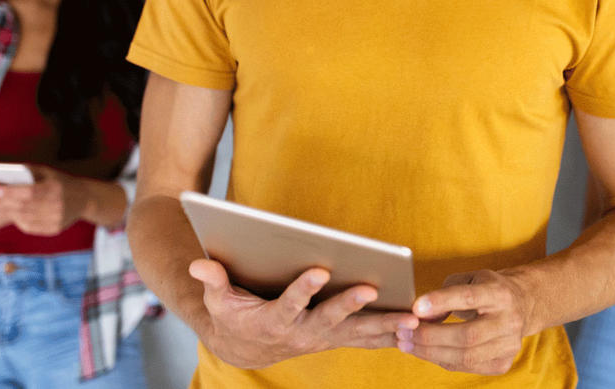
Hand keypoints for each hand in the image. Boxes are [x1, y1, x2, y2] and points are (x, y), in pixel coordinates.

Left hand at [0, 165, 91, 235]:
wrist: (84, 199)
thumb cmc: (61, 182)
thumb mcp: (48, 172)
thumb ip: (29, 171)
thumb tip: (5, 173)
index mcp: (55, 188)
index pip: (28, 192)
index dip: (10, 191)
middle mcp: (57, 205)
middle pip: (24, 206)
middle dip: (5, 202)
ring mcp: (57, 219)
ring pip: (25, 218)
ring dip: (10, 212)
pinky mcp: (55, 229)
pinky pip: (30, 227)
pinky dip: (19, 221)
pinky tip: (14, 214)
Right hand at [190, 260, 417, 369]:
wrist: (246, 348)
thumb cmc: (234, 316)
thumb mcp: (219, 301)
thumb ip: (214, 282)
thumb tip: (198, 265)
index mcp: (275, 320)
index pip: (289, 303)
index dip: (303, 289)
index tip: (319, 270)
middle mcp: (302, 332)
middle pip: (330, 319)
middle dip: (351, 305)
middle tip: (372, 288)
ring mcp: (322, 338)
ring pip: (356, 333)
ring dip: (383, 327)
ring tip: (410, 318)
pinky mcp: (336, 339)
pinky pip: (366, 340)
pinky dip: (389, 336)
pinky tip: (415, 329)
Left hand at [403, 270, 532, 374]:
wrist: (522, 305)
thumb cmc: (485, 289)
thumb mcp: (468, 279)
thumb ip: (445, 293)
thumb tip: (420, 314)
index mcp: (500, 293)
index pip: (469, 297)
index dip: (441, 301)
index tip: (415, 307)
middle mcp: (510, 320)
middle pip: (467, 335)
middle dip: (430, 336)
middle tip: (403, 332)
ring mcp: (509, 345)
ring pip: (466, 356)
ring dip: (431, 352)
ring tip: (407, 344)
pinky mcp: (503, 363)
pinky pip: (467, 366)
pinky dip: (443, 360)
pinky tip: (426, 352)